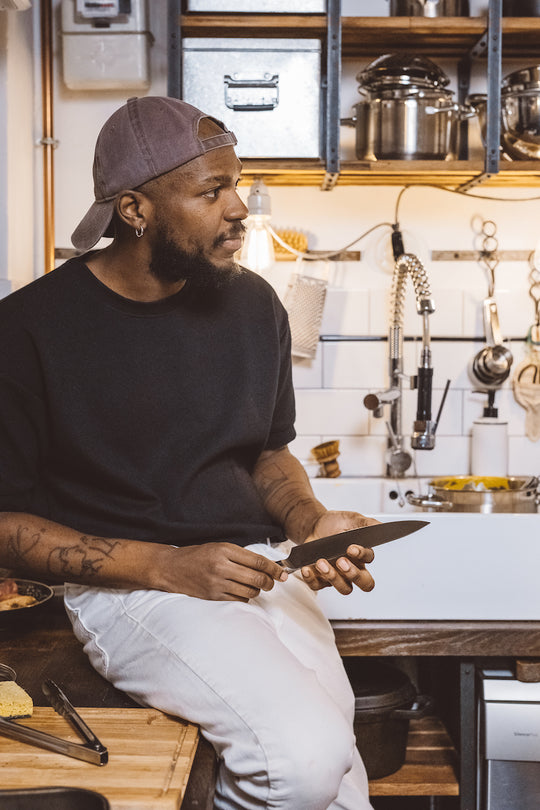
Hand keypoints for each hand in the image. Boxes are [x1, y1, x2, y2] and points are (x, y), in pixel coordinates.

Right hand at [159, 542, 287, 601]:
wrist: (171, 568)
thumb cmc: (196, 556)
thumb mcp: (219, 547)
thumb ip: (240, 555)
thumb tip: (265, 565)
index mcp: (225, 550)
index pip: (257, 560)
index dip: (274, 568)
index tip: (283, 572)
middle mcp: (221, 566)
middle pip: (256, 578)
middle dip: (270, 582)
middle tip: (273, 582)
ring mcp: (217, 583)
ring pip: (250, 591)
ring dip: (257, 591)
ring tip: (255, 587)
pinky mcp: (213, 596)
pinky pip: (238, 600)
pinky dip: (245, 598)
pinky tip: (242, 592)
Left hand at [299, 510, 377, 594]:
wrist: (314, 525)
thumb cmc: (335, 524)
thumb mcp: (352, 519)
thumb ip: (368, 523)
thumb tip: (382, 526)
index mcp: (362, 556)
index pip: (369, 561)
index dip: (362, 556)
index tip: (351, 548)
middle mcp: (352, 569)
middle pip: (364, 583)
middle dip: (353, 574)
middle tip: (341, 561)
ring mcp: (337, 575)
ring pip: (344, 588)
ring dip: (332, 577)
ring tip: (321, 562)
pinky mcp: (319, 578)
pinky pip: (317, 586)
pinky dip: (311, 579)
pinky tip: (307, 568)